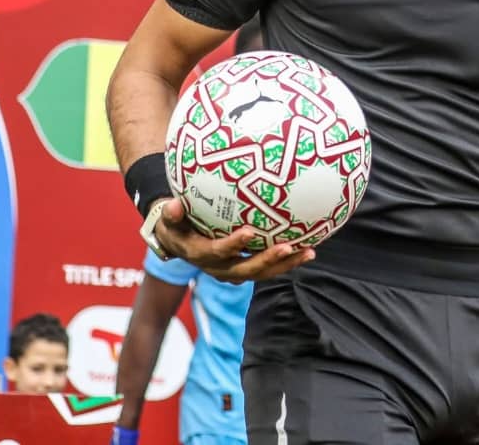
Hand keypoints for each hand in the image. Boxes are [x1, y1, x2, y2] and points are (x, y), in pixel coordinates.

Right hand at [154, 198, 312, 283]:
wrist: (178, 243)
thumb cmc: (176, 224)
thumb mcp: (168, 219)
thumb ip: (171, 214)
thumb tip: (172, 205)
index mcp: (201, 255)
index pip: (218, 252)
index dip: (233, 245)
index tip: (249, 232)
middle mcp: (219, 268)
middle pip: (247, 268)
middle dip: (268, 260)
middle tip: (288, 247)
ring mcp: (234, 270)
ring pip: (263, 272)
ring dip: (286, 264)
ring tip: (309, 252)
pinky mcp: (246, 267)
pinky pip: (268, 267)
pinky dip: (288, 260)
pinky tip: (309, 247)